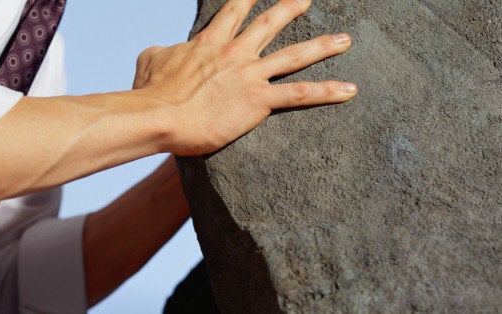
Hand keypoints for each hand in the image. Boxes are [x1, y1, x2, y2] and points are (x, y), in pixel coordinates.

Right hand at [132, 0, 356, 155]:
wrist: (160, 115)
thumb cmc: (152, 91)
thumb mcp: (151, 58)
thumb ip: (165, 50)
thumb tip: (167, 49)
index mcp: (210, 42)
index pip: (234, 10)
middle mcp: (235, 52)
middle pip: (270, 22)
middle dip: (291, 7)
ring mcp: (250, 74)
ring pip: (295, 54)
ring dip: (323, 46)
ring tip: (345, 40)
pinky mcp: (259, 100)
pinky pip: (300, 94)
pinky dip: (328, 92)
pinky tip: (349, 90)